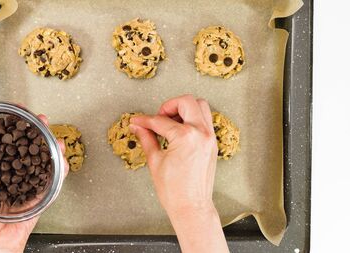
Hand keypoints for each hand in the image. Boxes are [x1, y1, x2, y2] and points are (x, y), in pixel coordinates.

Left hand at [0, 114, 68, 252]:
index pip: (7, 139)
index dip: (13, 124)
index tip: (16, 111)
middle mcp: (15, 171)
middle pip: (29, 145)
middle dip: (37, 130)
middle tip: (40, 120)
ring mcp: (30, 181)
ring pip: (45, 158)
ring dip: (52, 145)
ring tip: (54, 137)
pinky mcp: (42, 194)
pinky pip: (55, 178)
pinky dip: (61, 167)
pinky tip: (61, 158)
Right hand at [130, 95, 228, 252]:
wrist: (191, 206)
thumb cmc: (175, 190)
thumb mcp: (155, 161)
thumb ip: (147, 138)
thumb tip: (138, 127)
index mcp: (186, 137)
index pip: (161, 121)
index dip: (145, 120)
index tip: (137, 121)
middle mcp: (201, 133)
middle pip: (186, 102)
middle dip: (169, 106)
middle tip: (158, 117)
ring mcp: (210, 138)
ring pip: (201, 106)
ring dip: (184, 109)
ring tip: (170, 122)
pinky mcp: (212, 144)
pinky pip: (205, 120)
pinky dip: (193, 119)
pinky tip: (180, 131)